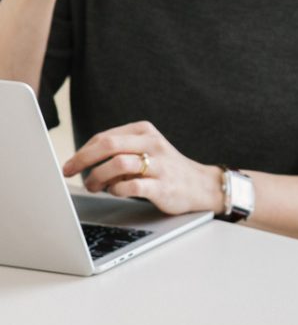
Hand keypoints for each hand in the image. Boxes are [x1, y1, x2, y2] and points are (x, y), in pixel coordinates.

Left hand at [63, 120, 222, 215]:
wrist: (200, 185)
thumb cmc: (166, 168)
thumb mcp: (145, 149)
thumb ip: (120, 151)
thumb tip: (82, 161)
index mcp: (145, 131)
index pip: (105, 137)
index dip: (82, 151)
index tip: (69, 164)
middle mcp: (152, 144)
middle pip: (108, 145)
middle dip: (82, 159)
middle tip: (69, 171)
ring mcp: (159, 165)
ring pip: (118, 164)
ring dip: (98, 177)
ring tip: (94, 186)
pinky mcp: (162, 186)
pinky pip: (131, 187)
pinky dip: (117, 190)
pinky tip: (116, 192)